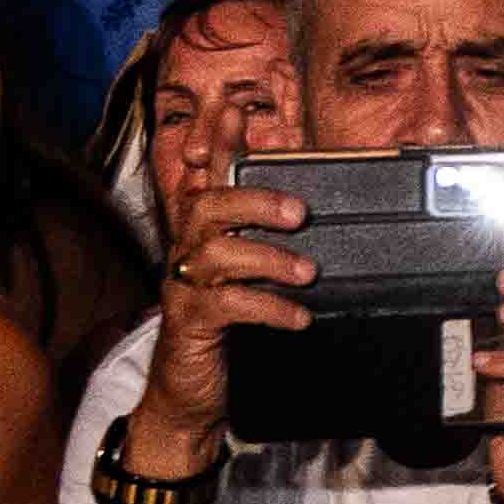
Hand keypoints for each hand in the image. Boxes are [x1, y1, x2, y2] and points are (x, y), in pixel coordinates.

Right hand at [134, 166, 313, 449]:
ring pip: (215, 253)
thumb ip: (274, 250)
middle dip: (254, 200)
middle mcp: (190, 254)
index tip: (236, 110)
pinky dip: (267, 307)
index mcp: (206, 238)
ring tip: (307, 272)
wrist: (191, 394)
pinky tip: (298, 316)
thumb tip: (318, 225)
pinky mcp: (190, 324)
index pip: (210, 180)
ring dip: (267, 257)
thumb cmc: (228, 331)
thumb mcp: (253, 283)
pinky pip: (225, 305)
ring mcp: (185, 288)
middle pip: (207, 206)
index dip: (220, 144)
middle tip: (301, 212)